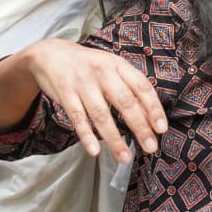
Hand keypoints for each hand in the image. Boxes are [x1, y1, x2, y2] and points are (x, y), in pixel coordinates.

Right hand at [20, 39, 166, 163]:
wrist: (50, 53)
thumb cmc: (87, 65)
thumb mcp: (110, 66)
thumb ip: (128, 86)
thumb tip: (150, 116)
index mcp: (117, 64)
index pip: (141, 87)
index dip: (153, 108)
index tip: (161, 129)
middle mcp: (101, 72)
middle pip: (125, 102)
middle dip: (140, 127)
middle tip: (151, 147)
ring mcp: (82, 83)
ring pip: (101, 115)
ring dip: (115, 139)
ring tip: (125, 157)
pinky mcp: (65, 93)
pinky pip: (77, 118)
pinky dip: (86, 136)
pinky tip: (95, 151)